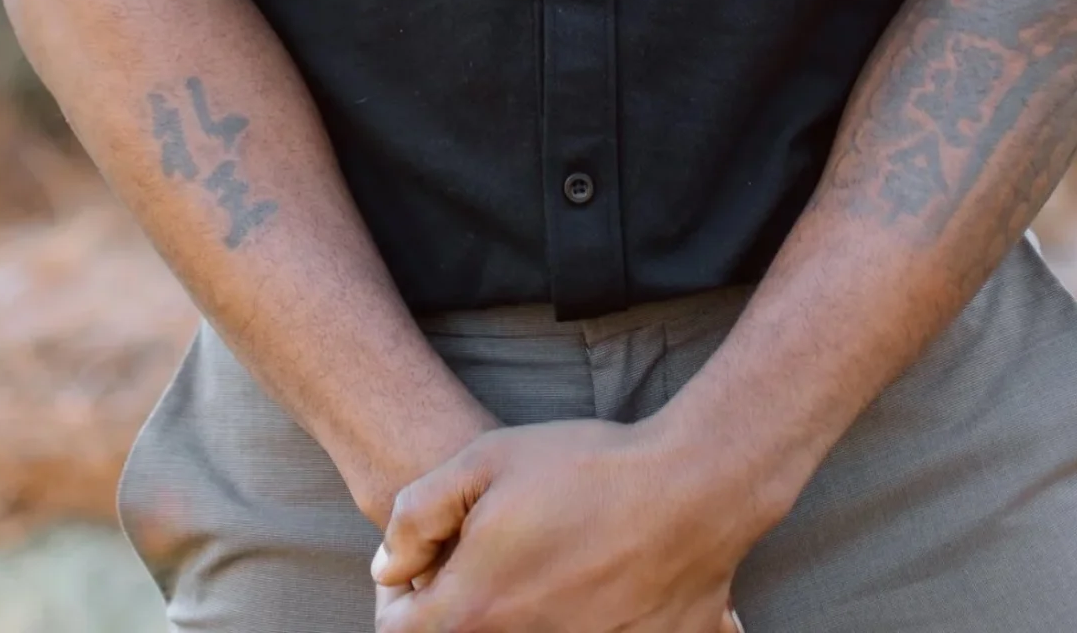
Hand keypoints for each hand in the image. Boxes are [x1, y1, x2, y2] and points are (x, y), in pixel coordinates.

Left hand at [370, 417, 748, 632]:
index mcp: (473, 610)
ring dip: (516, 611)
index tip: (421, 570)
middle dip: (457, 604)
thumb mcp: (485, 460)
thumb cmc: (585, 468)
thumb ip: (418, 514)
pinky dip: (576, 618)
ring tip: (545, 563)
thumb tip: (387, 566)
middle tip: (487, 561)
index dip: (398, 600)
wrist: (689, 489)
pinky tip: (595, 582)